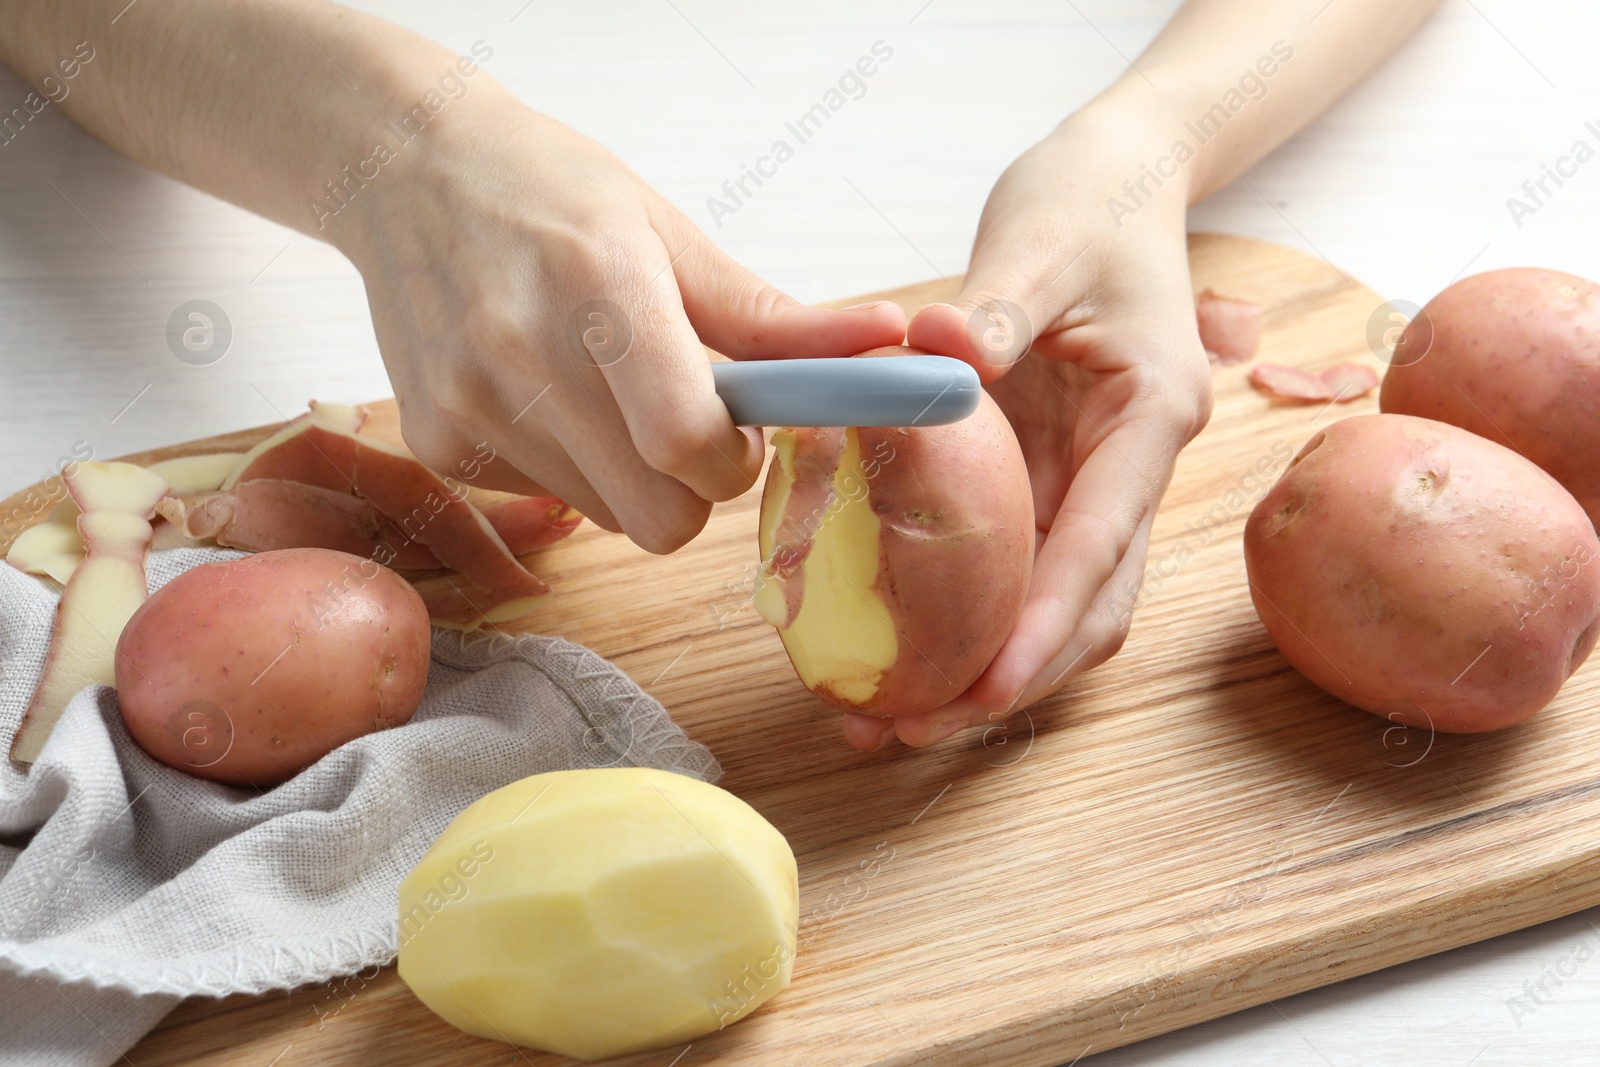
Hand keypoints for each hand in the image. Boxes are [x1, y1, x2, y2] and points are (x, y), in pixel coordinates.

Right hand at [338, 94, 905, 553]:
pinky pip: (546, 499)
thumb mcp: (669, 232)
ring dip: (630, 476)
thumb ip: (772, 316)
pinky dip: (569, 465)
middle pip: (656, 517)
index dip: (735, 464)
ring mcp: (467, 407)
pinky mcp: (434, 443)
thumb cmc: (553, 194)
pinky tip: (544, 393)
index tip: (740, 434)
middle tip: (684, 425)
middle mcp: (521, 356)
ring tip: (604, 389)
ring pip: (606, 516)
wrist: (405, 172)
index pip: (688, 444)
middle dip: (693, 490)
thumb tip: (885, 341)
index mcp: (600, 290)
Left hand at [840, 113, 1212, 749]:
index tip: (989, 686)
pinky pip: (1014, 565)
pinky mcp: (1052, 478)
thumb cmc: (1090, 203)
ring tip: (893, 720)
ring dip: (990, 667)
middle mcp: (1129, 465)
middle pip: (1091, 604)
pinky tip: (897, 645)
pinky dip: (966, 615)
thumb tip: (930, 356)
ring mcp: (1092, 478)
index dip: (1048, 622)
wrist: (1119, 184)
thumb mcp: (1040, 240)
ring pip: (1057, 603)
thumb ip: (993, 304)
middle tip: (918, 730)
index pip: (1103, 539)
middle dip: (1016, 679)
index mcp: (1148, 416)